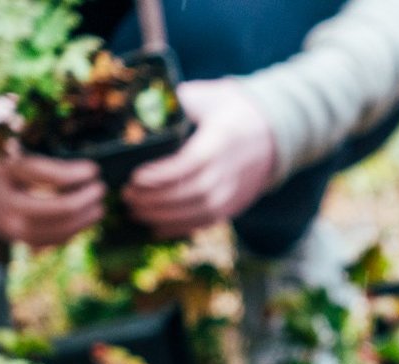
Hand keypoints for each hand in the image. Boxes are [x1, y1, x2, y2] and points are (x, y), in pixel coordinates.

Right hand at [0, 150, 104, 248]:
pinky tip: (85, 216)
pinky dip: (76, 228)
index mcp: (9, 201)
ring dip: (87, 218)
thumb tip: (90, 171)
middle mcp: (14, 224)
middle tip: (100, 188)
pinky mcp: (27, 244)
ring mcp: (20, 238)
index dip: (78, 180)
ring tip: (98, 204)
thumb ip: (50, 169)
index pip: (54, 195)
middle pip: (63, 215)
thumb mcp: (16, 164)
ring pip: (64, 232)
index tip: (94, 169)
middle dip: (87, 201)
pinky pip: (58, 240)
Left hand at [122, 79, 275, 237]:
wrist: (271, 134)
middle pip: (191, 192)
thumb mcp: (209, 99)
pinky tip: (156, 228)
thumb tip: (144, 107)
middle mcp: (230, 170)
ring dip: (163, 216)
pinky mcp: (235, 205)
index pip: (190, 164)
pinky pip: (206, 222)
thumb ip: (179, 102)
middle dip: (155, 199)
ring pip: (198, 211)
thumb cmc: (230, 113)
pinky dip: (180, 228)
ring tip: (135, 211)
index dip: (162, 175)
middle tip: (127, 196)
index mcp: (221, 141)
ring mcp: (235, 191)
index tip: (135, 177)